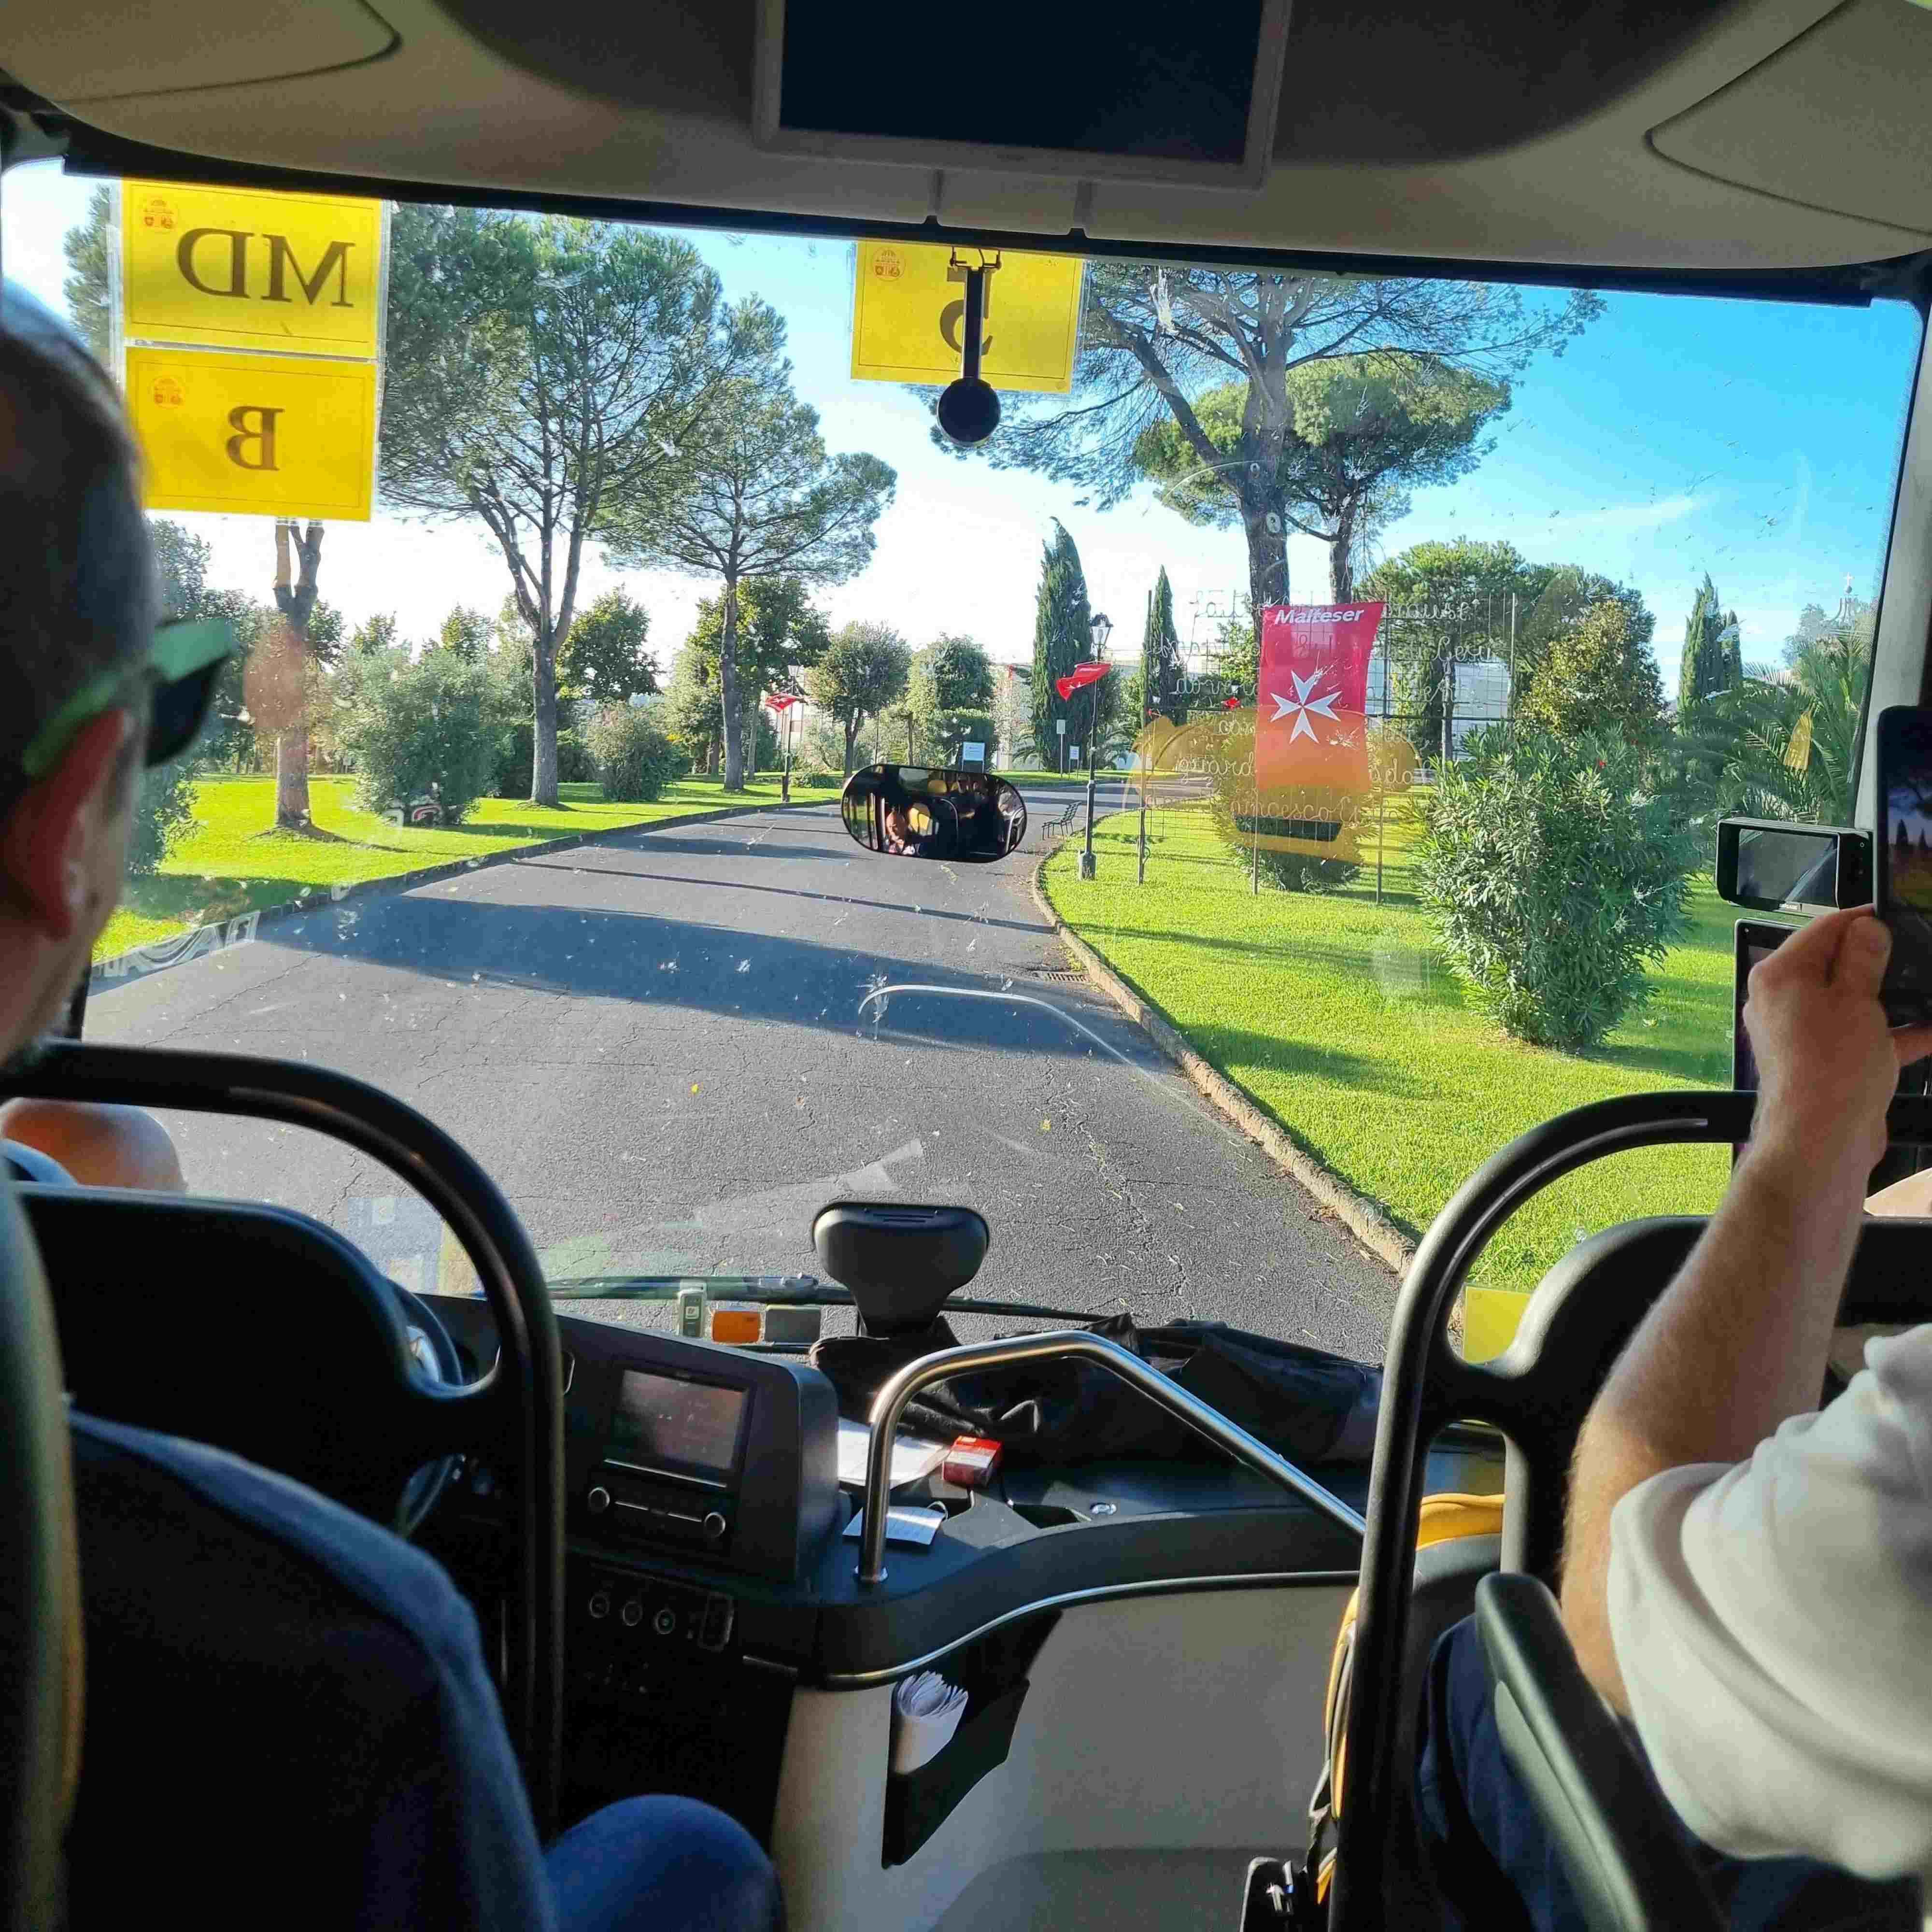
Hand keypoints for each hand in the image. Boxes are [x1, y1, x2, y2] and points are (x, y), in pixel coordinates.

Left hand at [1742, 907, 1931, 1181]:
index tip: (1895, 915)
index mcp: (1780, 976)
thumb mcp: (1856, 1000)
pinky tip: (1929, 1029)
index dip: (1861, 920)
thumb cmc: (1831, 1066)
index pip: (1821, 930)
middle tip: (1916, 953)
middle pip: (1837, 965)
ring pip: (1855, 1002)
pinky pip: (1866, 1036)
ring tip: (1923, 987)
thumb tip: (1866, 928)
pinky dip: (1898, 1033)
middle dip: (1880, 960)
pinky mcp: (1827, 1062)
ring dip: (1894, 998)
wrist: (1822, 1140)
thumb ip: (1863, 961)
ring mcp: (1805, 1033)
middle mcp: (1784, 1001)